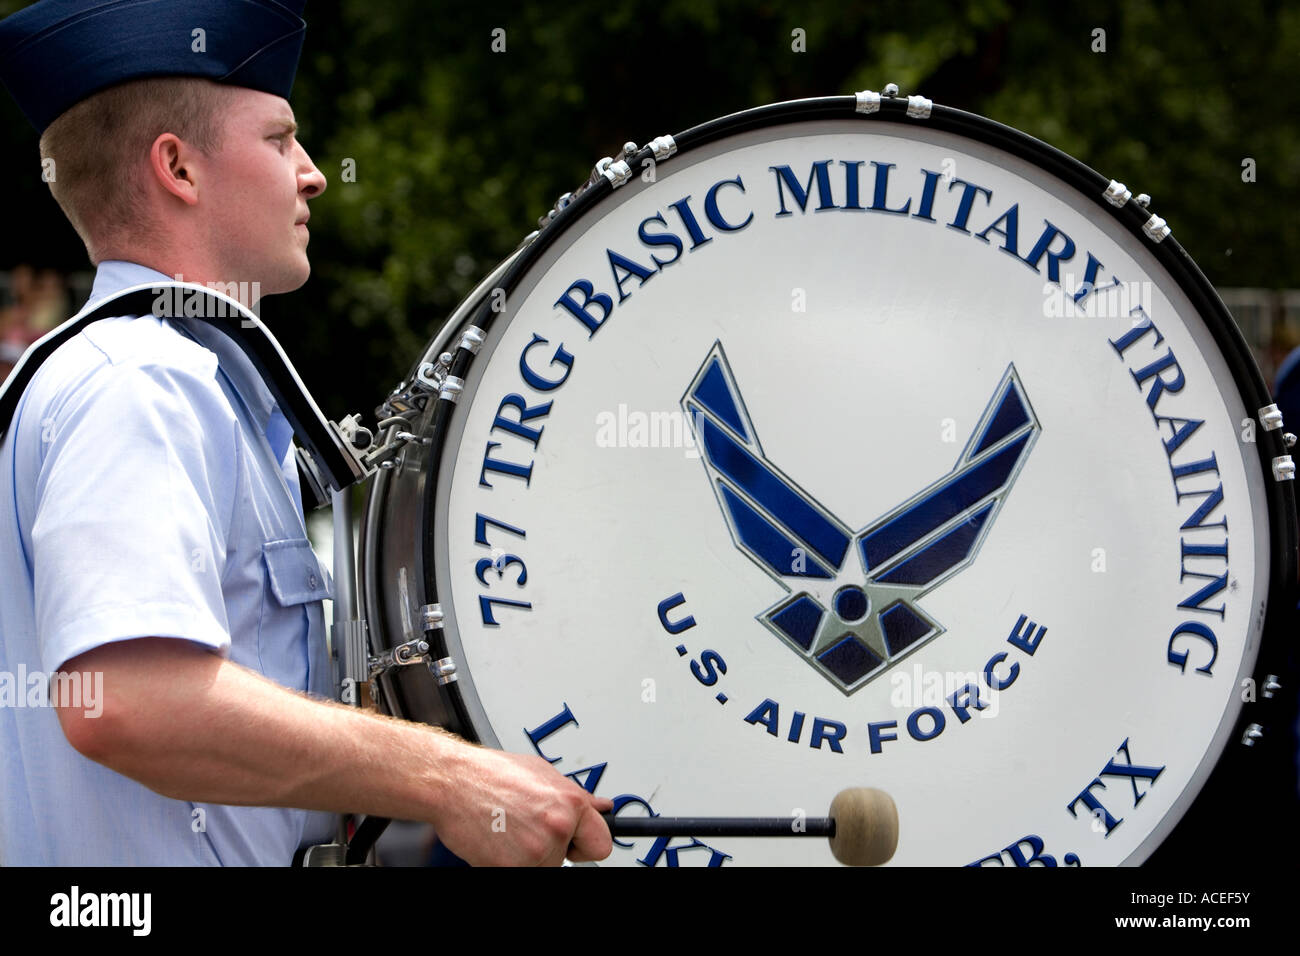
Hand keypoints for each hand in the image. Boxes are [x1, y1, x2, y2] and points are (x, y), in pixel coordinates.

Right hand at [427, 742, 613, 865]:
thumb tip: (601, 807)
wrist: (452, 782)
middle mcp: (556, 828)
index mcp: (569, 803)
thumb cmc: (491, 774)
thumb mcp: (542, 773)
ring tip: (509, 827)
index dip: (586, 843)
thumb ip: (574, 795)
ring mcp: (534, 852)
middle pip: (566, 858)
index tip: (578, 843)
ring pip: (542, 866)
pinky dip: (508, 861)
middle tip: (527, 826)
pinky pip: (518, 871)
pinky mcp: (509, 869)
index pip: (601, 844)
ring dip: (528, 855)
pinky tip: (498, 838)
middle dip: (552, 847)